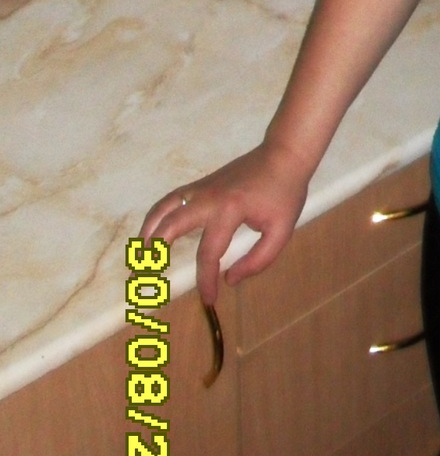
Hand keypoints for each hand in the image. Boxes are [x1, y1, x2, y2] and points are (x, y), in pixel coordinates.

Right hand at [139, 141, 312, 306]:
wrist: (284, 154)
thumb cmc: (285, 193)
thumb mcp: (281, 231)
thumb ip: (258, 260)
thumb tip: (229, 280)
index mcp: (229, 211)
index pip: (209, 253)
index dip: (206, 280)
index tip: (208, 300)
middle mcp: (208, 199)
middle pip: (170, 227)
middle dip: (153, 254)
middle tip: (142, 279)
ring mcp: (201, 189)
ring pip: (163, 209)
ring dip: (147, 233)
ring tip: (138, 258)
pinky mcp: (200, 184)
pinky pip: (170, 200)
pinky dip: (156, 217)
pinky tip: (152, 233)